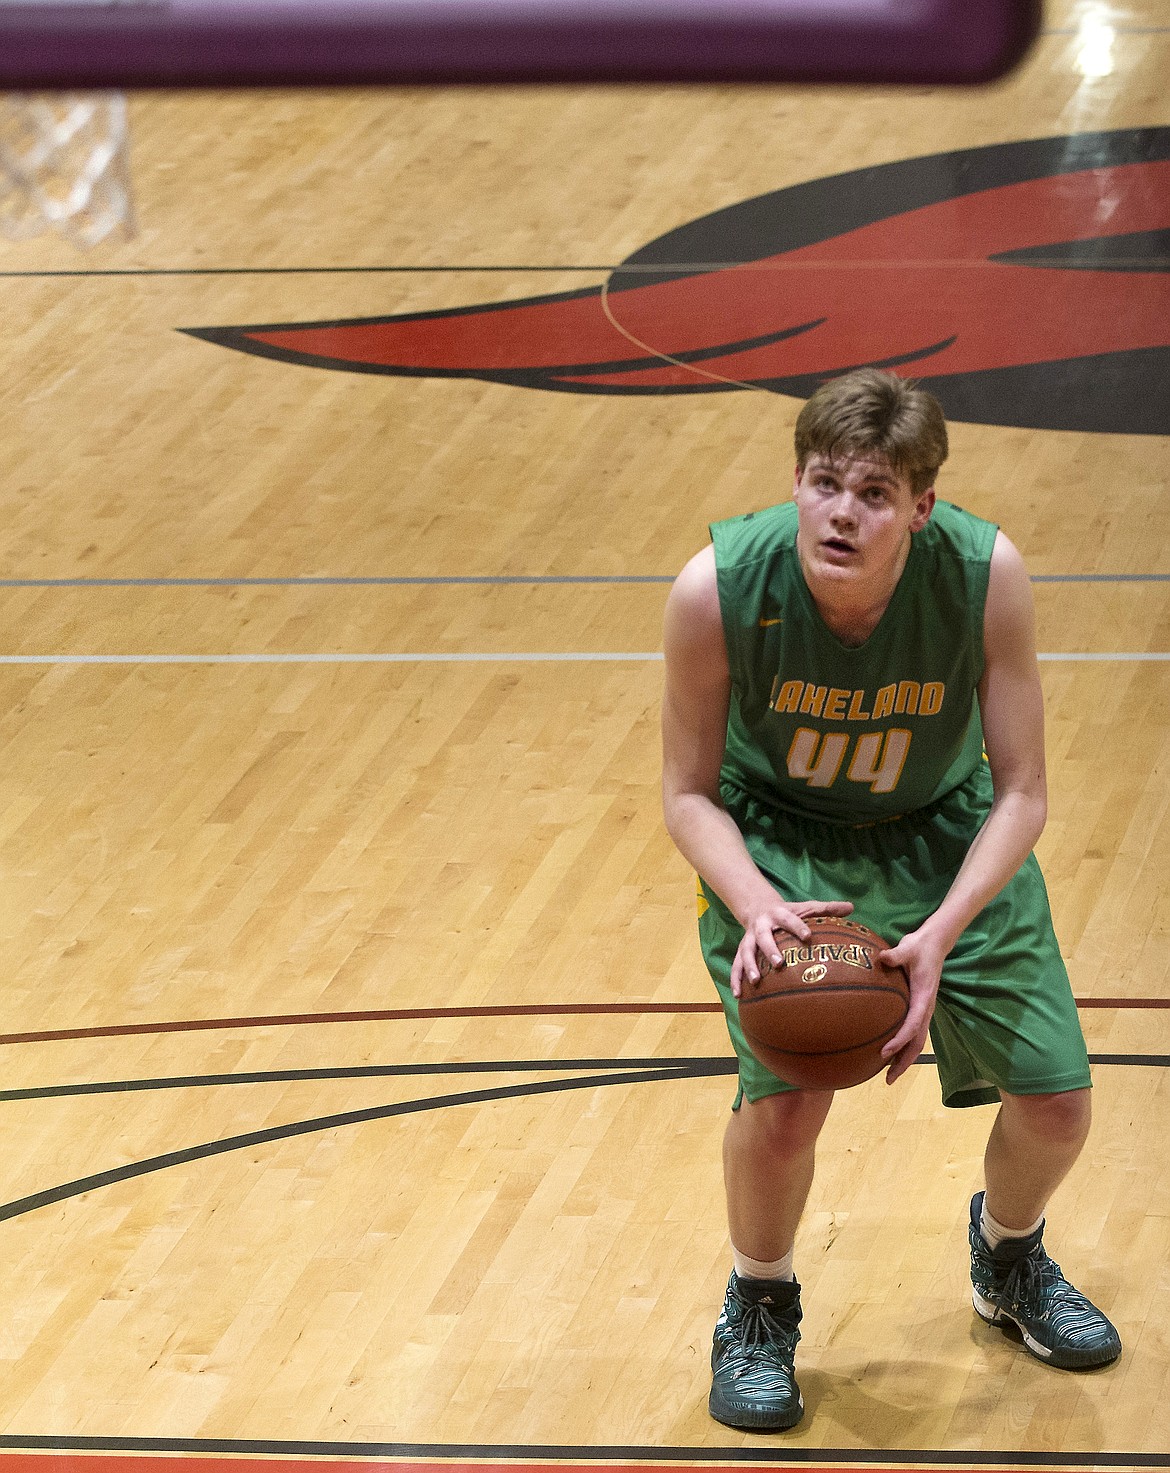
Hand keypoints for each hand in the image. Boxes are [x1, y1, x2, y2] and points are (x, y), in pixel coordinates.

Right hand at [731, 897, 853, 997]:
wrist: (758, 907)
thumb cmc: (789, 913)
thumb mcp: (806, 907)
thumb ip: (827, 909)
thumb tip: (851, 907)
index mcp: (779, 913)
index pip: (789, 919)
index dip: (798, 927)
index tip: (808, 936)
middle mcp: (761, 926)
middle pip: (763, 937)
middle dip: (770, 949)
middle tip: (779, 963)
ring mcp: (749, 939)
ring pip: (745, 952)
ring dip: (749, 966)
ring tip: (756, 981)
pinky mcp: (742, 950)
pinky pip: (736, 965)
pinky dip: (736, 979)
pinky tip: (738, 995)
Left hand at [877, 927, 948, 1084]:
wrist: (934, 944)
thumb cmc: (919, 946)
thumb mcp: (908, 948)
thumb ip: (896, 955)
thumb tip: (882, 957)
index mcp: (924, 997)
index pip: (912, 1025)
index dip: (899, 1040)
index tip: (884, 1052)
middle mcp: (926, 1008)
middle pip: (917, 1043)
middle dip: (904, 1062)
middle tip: (888, 1079)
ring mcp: (923, 1010)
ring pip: (916, 1041)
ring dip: (904, 1059)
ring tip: (888, 1075)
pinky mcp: (919, 1008)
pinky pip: (912, 1032)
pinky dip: (902, 1046)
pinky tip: (888, 1053)